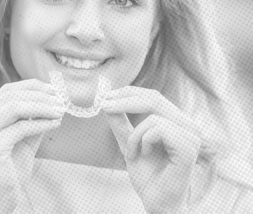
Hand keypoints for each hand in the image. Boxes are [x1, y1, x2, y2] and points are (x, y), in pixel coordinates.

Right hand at [0, 79, 65, 213]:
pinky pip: (21, 127)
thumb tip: (52, 98)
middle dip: (40, 95)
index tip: (54, 90)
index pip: (7, 91)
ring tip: (60, 110)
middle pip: (11, 95)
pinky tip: (56, 123)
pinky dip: (42, 122)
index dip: (32, 86)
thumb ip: (32, 117)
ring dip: (43, 106)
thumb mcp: (23, 136)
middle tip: (61, 100)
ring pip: (15, 107)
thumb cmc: (10, 168)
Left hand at [102, 87, 204, 212]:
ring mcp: (190, 135)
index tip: (107, 96)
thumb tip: (108, 102)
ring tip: (133, 153)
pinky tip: (145, 155)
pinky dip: (144, 140)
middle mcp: (186, 125)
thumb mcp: (129, 143)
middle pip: (154, 97)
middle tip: (105, 105)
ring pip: (153, 115)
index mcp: (175, 122)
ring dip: (135, 134)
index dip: (129, 92)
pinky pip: (158, 128)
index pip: (153, 96)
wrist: (157, 203)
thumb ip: (121, 124)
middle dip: (125, 100)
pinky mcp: (189, 146)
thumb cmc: (147, 176)